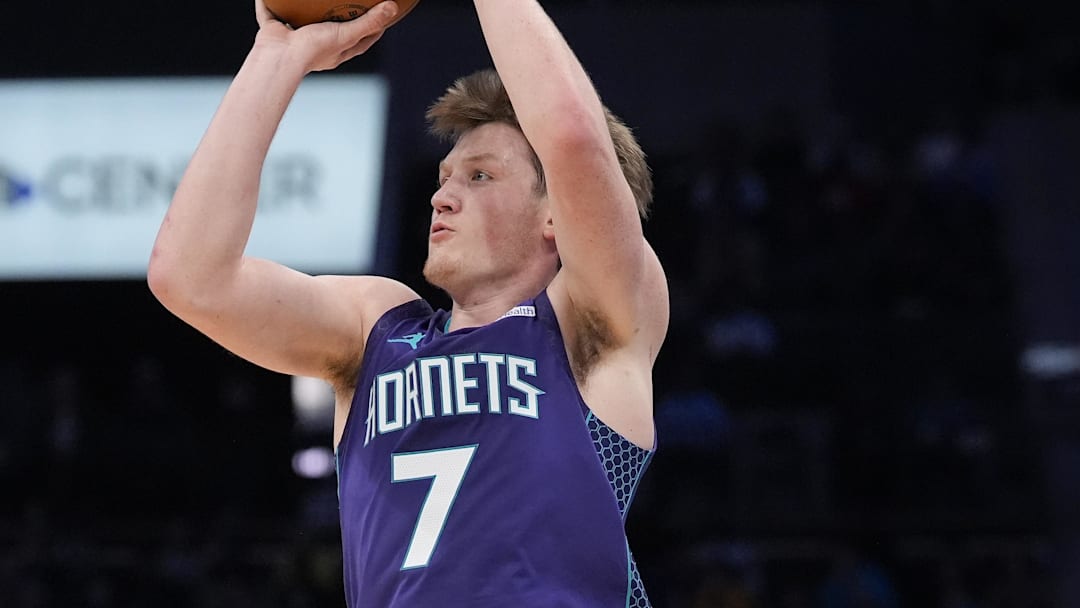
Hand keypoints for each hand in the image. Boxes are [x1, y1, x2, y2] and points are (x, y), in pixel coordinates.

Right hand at [253, 0, 399, 72]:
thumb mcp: (346, 34)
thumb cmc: (314, 50)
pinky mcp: (274, 30)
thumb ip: (369, 22)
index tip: (383, 15)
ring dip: (307, 11)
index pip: (362, 40)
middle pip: (334, 30)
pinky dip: (269, 4)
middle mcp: (318, 46)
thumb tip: (392, 7)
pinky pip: (271, 13)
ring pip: (303, 22)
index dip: (374, 28)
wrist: (279, 57)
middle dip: (341, 18)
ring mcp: (295, 38)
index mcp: (337, 51)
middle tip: (351, 2)